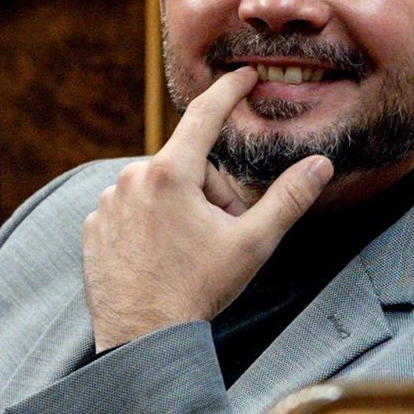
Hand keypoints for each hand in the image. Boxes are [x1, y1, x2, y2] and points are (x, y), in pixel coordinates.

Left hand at [80, 67, 333, 350]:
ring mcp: (108, 202)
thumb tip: (320, 164)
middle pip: (185, 166)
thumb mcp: (252, 244)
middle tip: (219, 234)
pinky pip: (129, 209)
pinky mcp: (92, 225)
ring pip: (156, 188)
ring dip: (177, 208)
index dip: (228, 91)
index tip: (243, 75)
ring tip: (185, 253)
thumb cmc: (198, 290)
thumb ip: (289, 199)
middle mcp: (133, 177)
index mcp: (171, 173)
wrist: (142, 338)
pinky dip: (148, 224)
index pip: (204, 115)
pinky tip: (158, 257)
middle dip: (208, 191)